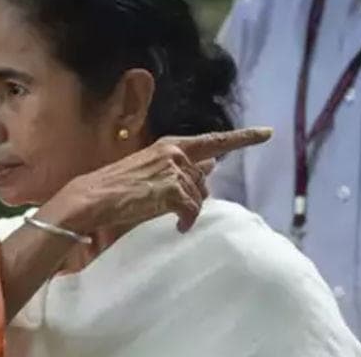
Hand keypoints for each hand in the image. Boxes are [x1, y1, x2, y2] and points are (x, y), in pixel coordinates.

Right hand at [36, 127, 272, 234]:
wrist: (94, 196)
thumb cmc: (118, 185)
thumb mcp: (152, 170)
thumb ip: (182, 167)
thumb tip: (212, 166)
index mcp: (171, 145)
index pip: (214, 140)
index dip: (243, 138)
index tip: (267, 133)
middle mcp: (176, 153)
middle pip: (204, 180)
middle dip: (197, 195)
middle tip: (177, 207)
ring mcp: (174, 169)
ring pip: (200, 197)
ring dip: (189, 210)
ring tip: (172, 217)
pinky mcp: (171, 189)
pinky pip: (192, 211)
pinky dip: (187, 221)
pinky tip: (178, 227)